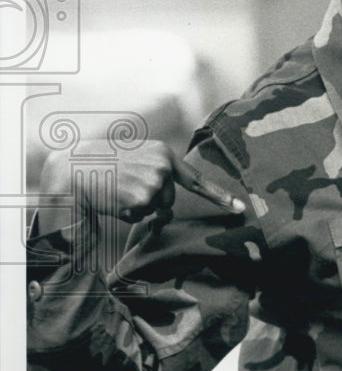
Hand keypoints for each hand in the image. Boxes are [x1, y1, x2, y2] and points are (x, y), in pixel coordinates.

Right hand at [38, 140, 245, 230]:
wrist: (72, 168)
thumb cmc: (102, 165)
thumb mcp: (136, 159)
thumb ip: (158, 175)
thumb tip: (166, 211)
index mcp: (163, 153)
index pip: (195, 179)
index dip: (219, 195)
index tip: (239, 207)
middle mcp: (164, 166)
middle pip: (170, 199)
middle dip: (151, 200)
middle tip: (124, 186)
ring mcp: (155, 183)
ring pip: (155, 210)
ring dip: (138, 207)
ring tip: (117, 190)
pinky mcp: (143, 199)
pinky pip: (141, 217)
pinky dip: (127, 213)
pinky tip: (113, 198)